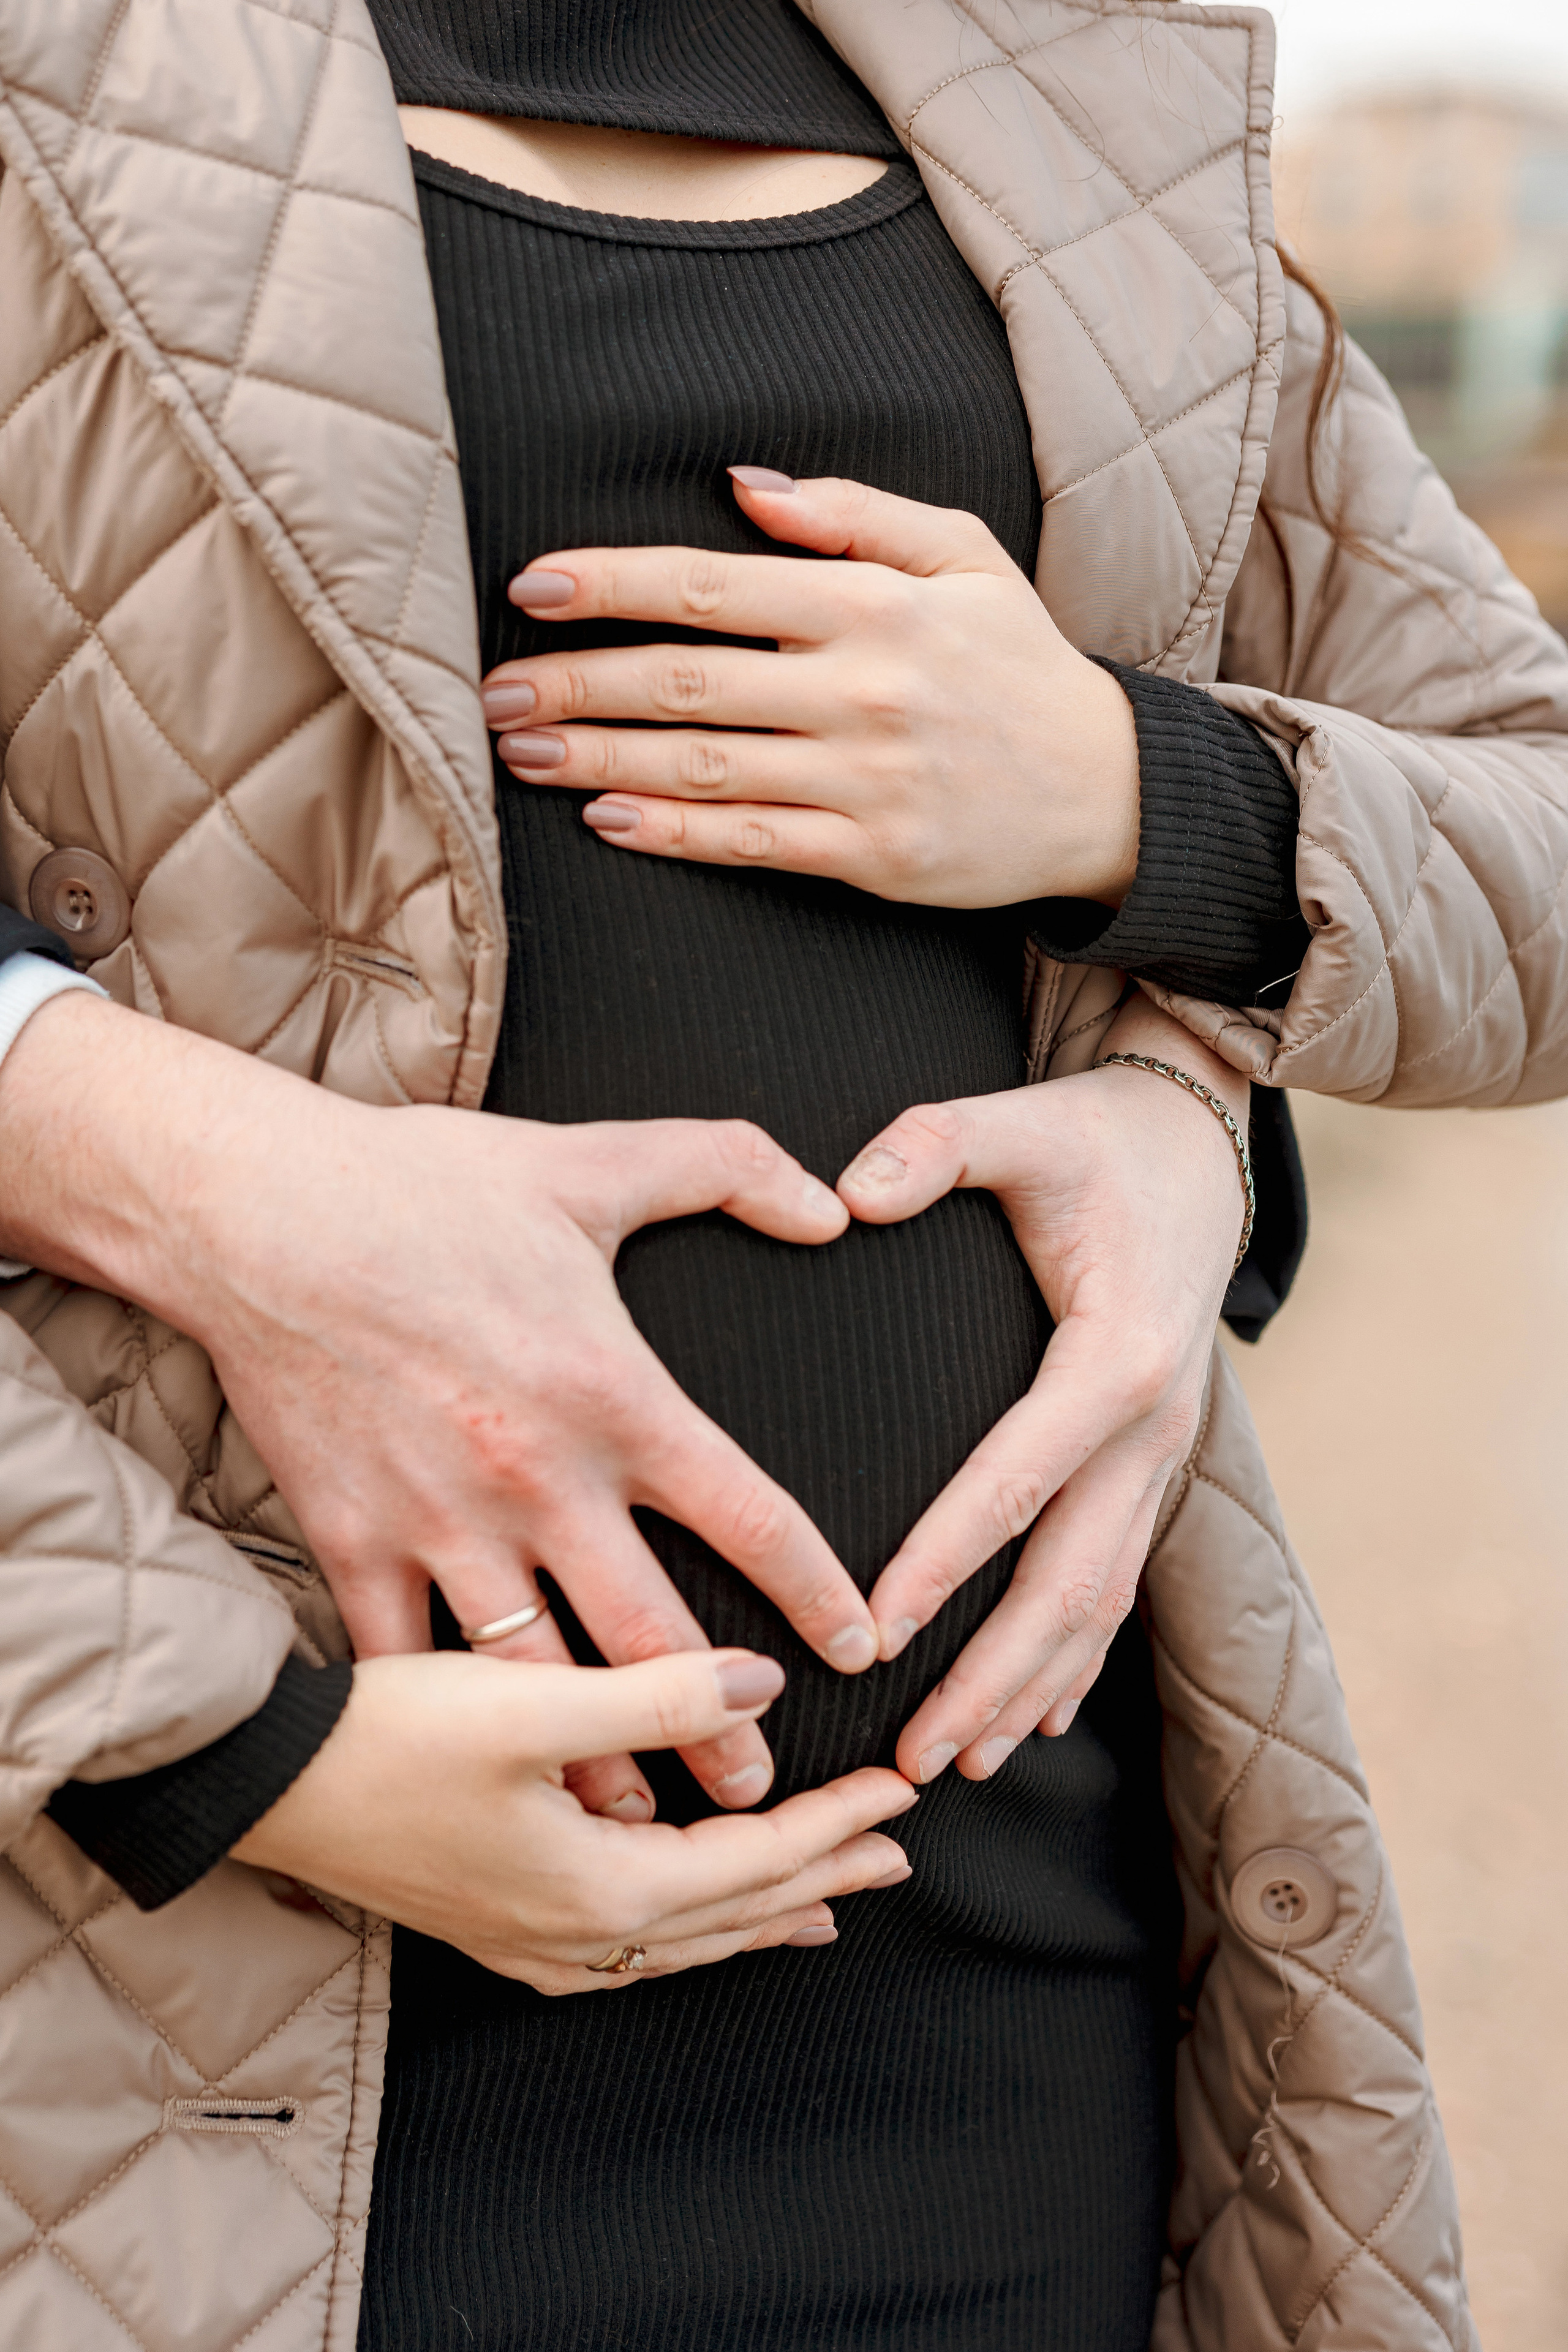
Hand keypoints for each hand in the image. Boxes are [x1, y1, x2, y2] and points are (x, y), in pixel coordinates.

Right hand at [0, 996, 881, 1820]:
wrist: (255, 1211)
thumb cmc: (426, 1185)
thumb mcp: (595, 1159)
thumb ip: (729, 1166)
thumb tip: (836, 1201)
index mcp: (614, 1395)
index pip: (751, 1516)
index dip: (818, 1591)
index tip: (859, 1646)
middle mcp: (539, 1479)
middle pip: (655, 1636)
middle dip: (716, 1725)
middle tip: (762, 1793)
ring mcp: (442, 1522)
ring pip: (539, 1678)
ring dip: (594, 1759)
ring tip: (639, 1820)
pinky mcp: (354, 1541)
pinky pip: (410, 1662)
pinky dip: (454, 1724)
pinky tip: (484, 1775)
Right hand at [233, 1647, 914, 1992]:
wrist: (264, 1784)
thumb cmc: (388, 1740)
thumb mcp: (529, 1705)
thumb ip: (653, 1696)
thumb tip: (760, 1682)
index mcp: (602, 1890)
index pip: (757, 1859)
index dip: (837, 1822)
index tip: (901, 1792)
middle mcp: (575, 1934)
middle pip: (733, 1911)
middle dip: (820, 1876)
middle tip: (895, 1853)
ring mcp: (530, 1941)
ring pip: (683, 1939)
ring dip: (759, 1911)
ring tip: (820, 1903)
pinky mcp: (494, 1921)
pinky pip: (628, 1944)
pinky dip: (686, 1925)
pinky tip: (686, 1914)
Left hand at [480, 471, 1139, 907]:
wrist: (1106, 790)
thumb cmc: (1020, 663)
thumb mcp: (963, 554)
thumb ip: (850, 514)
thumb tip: (738, 485)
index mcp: (872, 605)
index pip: (710, 585)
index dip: (611, 585)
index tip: (533, 587)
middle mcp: (862, 690)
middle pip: (686, 681)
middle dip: (576, 684)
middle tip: (492, 691)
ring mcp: (866, 778)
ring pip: (704, 767)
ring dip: (599, 760)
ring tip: (520, 751)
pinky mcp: (872, 854)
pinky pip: (752, 843)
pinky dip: (673, 834)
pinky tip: (605, 820)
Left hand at [835, 1000, 1248, 1783]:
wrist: (1193, 1152)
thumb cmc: (1091, 1141)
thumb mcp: (1017, 1121)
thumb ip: (932, 1145)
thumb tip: (848, 1193)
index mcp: (1116, 1356)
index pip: (1020, 1477)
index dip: (948, 1557)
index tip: (878, 1630)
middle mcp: (1151, 1426)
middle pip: (1070, 1578)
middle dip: (989, 1674)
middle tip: (910, 1753)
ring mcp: (1161, 1455)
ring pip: (1099, 1602)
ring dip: (1028, 1689)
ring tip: (955, 1764)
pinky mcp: (1151, 1466)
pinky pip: (1115, 1581)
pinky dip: (1074, 1659)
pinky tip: (1028, 1721)